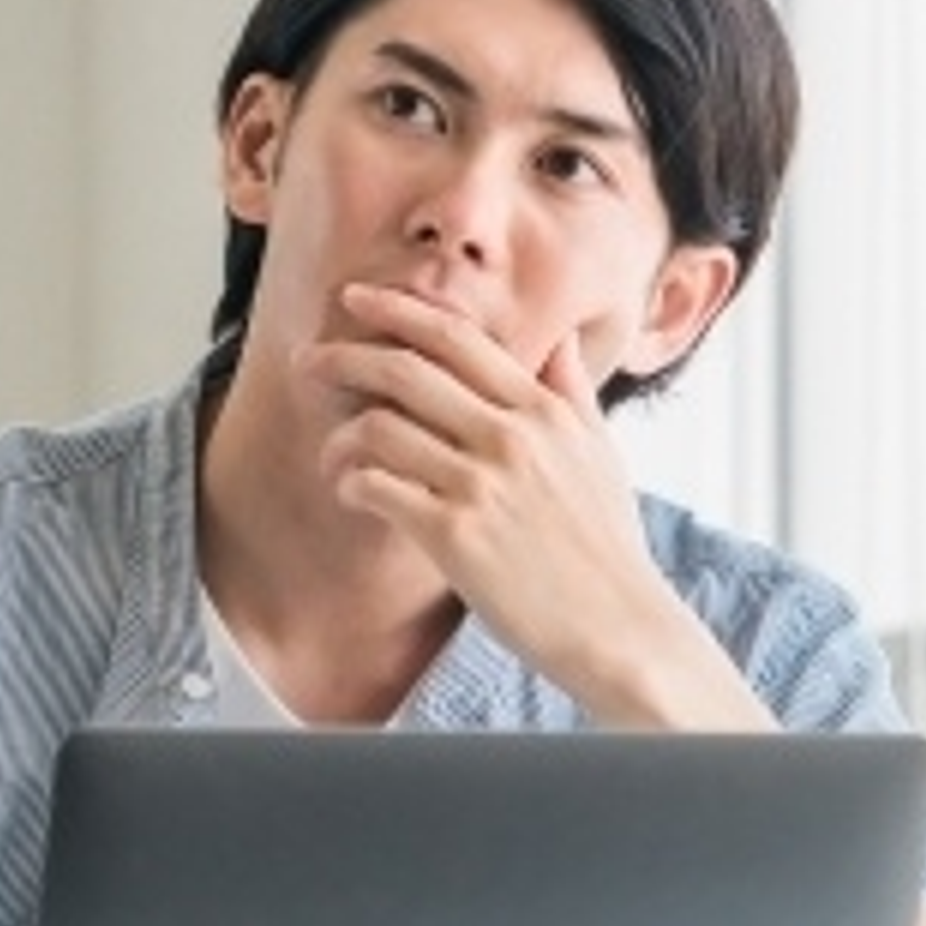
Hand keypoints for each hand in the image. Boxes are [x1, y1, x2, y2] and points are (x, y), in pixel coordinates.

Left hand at [299, 287, 657, 628]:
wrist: (618, 626)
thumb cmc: (609, 546)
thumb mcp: (603, 454)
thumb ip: (573, 392)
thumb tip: (563, 338)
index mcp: (544, 411)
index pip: (458, 339)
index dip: (398, 311)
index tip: (356, 299)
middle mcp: (511, 438)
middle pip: (406, 372)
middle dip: (344, 356)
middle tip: (308, 361)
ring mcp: (481, 486)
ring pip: (380, 428)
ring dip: (340, 437)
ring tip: (332, 453)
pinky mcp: (455, 536)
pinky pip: (376, 488)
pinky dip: (350, 483)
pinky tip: (351, 492)